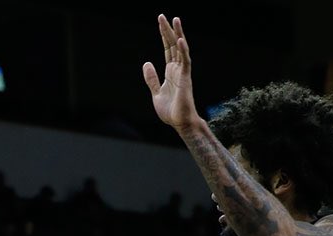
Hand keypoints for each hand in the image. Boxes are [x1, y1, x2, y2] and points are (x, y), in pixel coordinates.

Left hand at [142, 15, 198, 131]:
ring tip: (175, 20)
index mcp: (170, 71)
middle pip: (172, 45)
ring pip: (181, 49)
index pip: (167, 49)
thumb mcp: (156, 93)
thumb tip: (146, 63)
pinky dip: (183, 51)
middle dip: (168, 30)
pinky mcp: (186, 79)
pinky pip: (186, 62)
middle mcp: (177, 69)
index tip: (160, 22)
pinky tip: (180, 40)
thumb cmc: (170, 111)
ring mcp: (183, 73)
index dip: (163, 36)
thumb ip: (152, 78)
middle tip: (162, 16)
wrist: (179, 123)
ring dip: (178, 34)